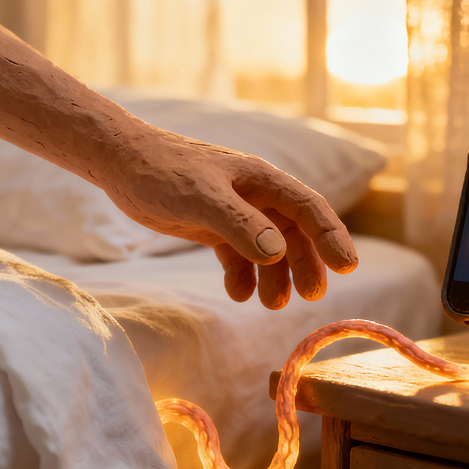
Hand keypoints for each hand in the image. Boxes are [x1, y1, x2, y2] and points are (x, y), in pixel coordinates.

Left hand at [97, 125, 357, 308]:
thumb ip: (240, 225)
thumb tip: (277, 253)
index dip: (332, 236)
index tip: (348, 267)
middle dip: (306, 264)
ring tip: (271, 305)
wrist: (120, 163)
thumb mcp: (202, 199)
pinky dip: (244, 277)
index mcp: (262, 179)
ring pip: (270, 249)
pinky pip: (240, 256)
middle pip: (295, 233)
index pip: (309, 207)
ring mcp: (236, 212)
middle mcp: (256, 195)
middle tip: (312, 296)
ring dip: (275, 276)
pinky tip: (239, 294)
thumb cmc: (162, 171)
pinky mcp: (214, 227)